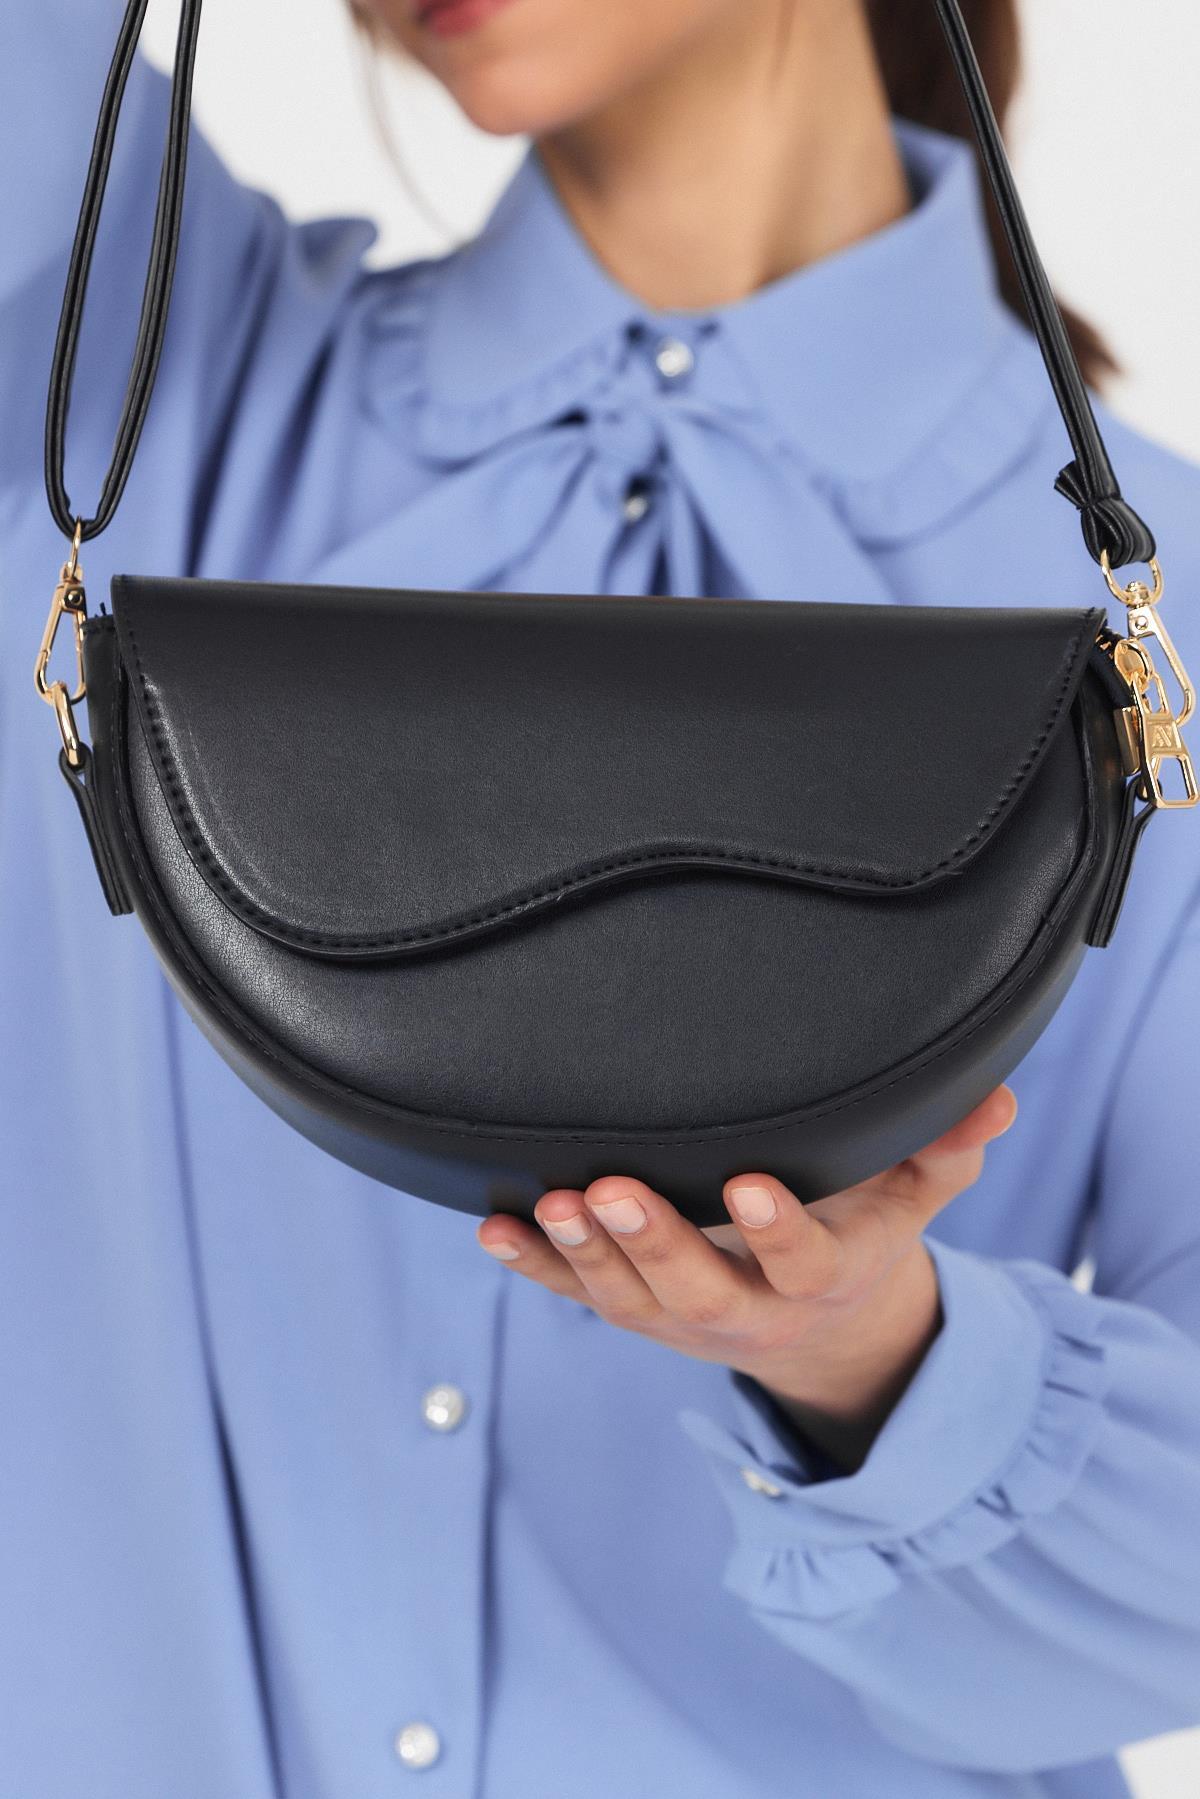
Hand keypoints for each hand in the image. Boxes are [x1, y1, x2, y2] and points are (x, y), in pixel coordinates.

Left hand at [477, 1087, 1017, 1469]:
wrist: (823, 1330)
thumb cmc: (864, 1230)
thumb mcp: (915, 1197)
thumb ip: (945, 1150)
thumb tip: (996, 1096)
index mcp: (824, 1274)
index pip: (805, 1262)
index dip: (778, 1233)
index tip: (748, 1186)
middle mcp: (750, 1309)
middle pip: (700, 1292)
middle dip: (655, 1246)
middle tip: (613, 1193)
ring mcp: (684, 1320)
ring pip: (629, 1302)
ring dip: (584, 1257)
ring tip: (551, 1204)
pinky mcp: (636, 1312)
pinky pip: (580, 1297)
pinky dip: (538, 1268)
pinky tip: (496, 1230)